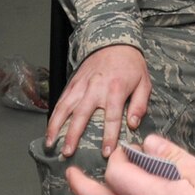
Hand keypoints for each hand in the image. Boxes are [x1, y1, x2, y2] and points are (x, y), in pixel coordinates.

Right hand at [45, 44, 149, 159]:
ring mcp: (82, 85)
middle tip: (68, 151)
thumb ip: (140, 105)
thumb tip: (133, 125)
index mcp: (116, 89)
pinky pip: (61, 100)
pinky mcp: (73, 82)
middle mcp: (96, 88)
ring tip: (51, 143)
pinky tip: (50, 128)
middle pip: (82, 114)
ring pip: (65, 107)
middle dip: (73, 134)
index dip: (109, 136)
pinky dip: (54, 114)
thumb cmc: (131, 65)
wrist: (115, 42)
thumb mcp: (144, 83)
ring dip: (56, 126)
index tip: (106, 152)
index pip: (112, 117)